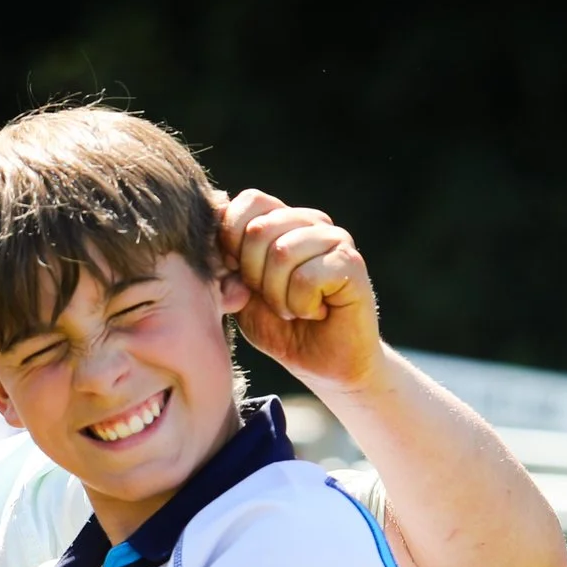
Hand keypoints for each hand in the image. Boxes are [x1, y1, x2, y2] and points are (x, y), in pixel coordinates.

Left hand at [216, 188, 382, 390]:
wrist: (322, 364)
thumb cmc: (280, 327)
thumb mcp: (239, 292)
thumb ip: (225, 258)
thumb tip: (214, 216)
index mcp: (282, 222)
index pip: (249, 202)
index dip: (232, 242)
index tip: (242, 278)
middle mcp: (310, 222)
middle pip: (260, 228)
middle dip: (254, 277)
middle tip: (275, 301)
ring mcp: (334, 239)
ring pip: (282, 252)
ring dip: (278, 296)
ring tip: (295, 309)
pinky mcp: (352, 263)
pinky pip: (307, 277)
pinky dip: (301, 305)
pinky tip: (315, 312)